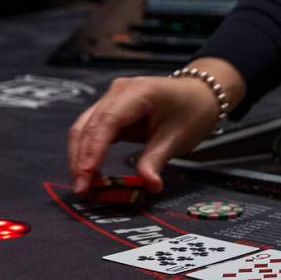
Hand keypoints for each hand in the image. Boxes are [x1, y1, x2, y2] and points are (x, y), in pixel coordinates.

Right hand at [67, 57, 245, 194]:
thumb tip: (149, 186)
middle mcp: (118, 91)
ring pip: (85, 128)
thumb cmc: (192, 111)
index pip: (107, 121)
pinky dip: (89, 151)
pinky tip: (88, 171)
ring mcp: (112, 99)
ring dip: (80, 156)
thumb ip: (157, 161)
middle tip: (81, 188)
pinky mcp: (112, 111)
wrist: (200, 95)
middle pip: (89, 125)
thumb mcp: (177, 138)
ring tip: (82, 184)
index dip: (93, 149)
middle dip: (81, 158)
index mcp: (137, 92)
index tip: (86, 174)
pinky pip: (94, 131)